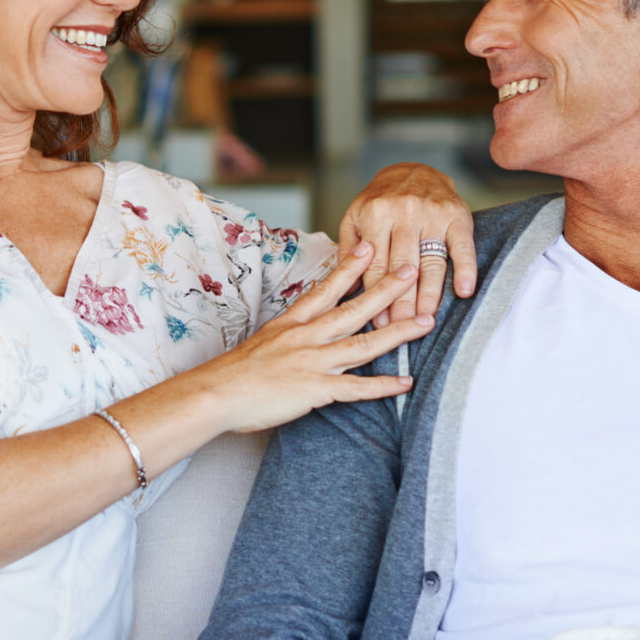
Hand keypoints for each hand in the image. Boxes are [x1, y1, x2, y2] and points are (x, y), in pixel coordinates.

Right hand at [189, 244, 427, 433]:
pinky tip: (406, 383)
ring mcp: (312, 362)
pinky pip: (356, 388)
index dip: (349, 267)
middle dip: (386, 289)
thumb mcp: (261, 343)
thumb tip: (300, 335)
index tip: (368, 245)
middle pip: (353, 309)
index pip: (325, 288)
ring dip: (398, 333)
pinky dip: (383, 386)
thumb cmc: (233, 373)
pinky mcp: (315, 389)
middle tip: (412, 270)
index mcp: (292, 323)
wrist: (214, 394)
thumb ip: (286, 336)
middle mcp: (306, 337)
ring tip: (426, 322)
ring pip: (363, 344)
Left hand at [337, 163, 476, 326]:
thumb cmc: (379, 200)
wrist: (412, 169)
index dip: (375, 295)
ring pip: (430, 262)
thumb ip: (348, 250)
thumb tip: (345, 289)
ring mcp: (432, 214)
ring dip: (429, 295)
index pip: (375, 264)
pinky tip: (464, 292)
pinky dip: (466, 269)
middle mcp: (404, 213)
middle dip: (401, 302)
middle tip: (398, 329)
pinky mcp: (456, 215)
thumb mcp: (354, 218)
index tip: (377, 322)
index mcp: (376, 214)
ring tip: (425, 320)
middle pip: (402, 268)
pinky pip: (462, 246)